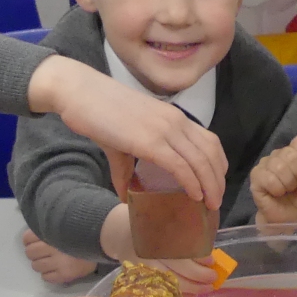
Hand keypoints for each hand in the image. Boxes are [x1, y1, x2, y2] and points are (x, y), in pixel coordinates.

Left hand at [21, 228, 99, 285]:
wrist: (104, 244)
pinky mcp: (65, 275)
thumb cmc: (82, 234)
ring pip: (36, 266)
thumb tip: (31, 236)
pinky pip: (46, 278)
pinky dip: (48, 274)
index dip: (30, 240)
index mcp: (53, 232)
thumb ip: (48, 228)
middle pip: (30, 253)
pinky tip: (55, 269)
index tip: (37, 241)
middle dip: (34, 252)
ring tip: (49, 261)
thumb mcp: (64, 225)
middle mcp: (54, 248)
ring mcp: (59, 263)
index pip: (27, 238)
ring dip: (40, 264)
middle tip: (43, 252)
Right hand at [29, 56, 226, 207]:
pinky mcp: (150, 141)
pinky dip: (192, 183)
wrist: (79, 91)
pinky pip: (180, 165)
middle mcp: (175, 121)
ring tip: (210, 205)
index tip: (215, 186)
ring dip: (210, 185)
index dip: (217, 166)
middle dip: (218, 180)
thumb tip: (126, 195)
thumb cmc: (98, 111)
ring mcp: (164, 130)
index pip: (210, 141)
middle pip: (211, 153)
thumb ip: (128, 169)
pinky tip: (195, 196)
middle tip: (216, 203)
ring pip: (200, 161)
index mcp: (173, 118)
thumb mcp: (122, 141)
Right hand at [250, 136, 296, 225]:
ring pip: (279, 165)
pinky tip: (277, 193)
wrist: (286, 219)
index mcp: (296, 154)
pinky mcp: (256, 175)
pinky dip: (277, 189)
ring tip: (287, 190)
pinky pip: (269, 177)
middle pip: (290, 153)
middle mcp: (280, 154)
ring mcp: (266, 163)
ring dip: (288, 183)